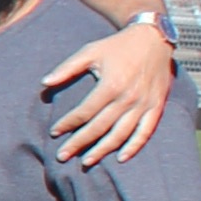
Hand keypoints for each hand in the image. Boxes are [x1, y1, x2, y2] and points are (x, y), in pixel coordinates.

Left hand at [46, 20, 174, 165]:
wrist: (154, 38)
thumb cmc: (117, 46)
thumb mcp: (90, 51)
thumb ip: (67, 68)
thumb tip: (44, 83)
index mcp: (111, 85)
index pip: (85, 112)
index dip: (68, 123)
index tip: (54, 132)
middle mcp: (128, 98)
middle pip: (100, 127)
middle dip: (79, 143)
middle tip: (62, 156)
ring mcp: (144, 104)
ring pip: (121, 134)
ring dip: (103, 150)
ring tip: (86, 162)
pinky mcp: (157, 106)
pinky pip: (145, 132)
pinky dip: (134, 146)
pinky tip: (120, 158)